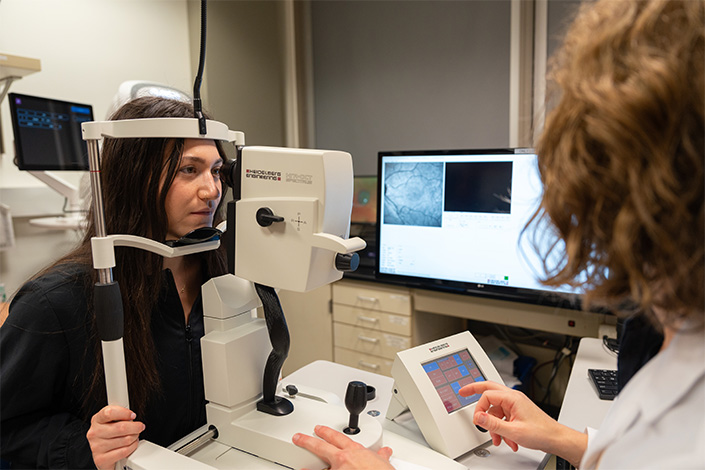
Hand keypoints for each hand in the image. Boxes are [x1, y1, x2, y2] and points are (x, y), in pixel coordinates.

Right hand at [86, 405, 144, 469]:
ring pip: (125, 440)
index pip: (109, 412)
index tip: (133, 415)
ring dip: (135, 437)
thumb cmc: (109, 435)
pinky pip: (124, 451)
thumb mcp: (111, 421)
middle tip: (140, 427)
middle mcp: (94, 433)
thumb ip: (120, 416)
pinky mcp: (101, 459)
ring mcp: (96, 447)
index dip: (124, 413)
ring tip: (134, 436)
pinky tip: (131, 445)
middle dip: (136, 427)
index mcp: (97, 420)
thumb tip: (132, 416)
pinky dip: (132, 447)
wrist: (103, 455)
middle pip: (121, 427)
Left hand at [292, 425, 393, 469]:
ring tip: (300, 468)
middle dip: (307, 441)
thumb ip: (380, 456)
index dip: (326, 432)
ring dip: (309, 468)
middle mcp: (343, 459)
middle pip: (320, 447)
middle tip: (298, 437)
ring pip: (320, 468)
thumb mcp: (384, 462)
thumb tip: (384, 453)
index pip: (337, 437)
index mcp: (355, 451)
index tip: (319, 429)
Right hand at [459, 381, 585, 466]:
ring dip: (494, 425)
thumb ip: (493, 423)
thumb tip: (478, 417)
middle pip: (489, 390)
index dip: (479, 407)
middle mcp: (513, 398)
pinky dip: (502, 429)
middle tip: (463, 391)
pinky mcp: (518, 413)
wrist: (556, 439)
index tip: (478, 420)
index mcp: (512, 398)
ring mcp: (516, 405)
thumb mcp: (513, 430)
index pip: (487, 395)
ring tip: (497, 439)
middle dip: (475, 392)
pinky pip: (504, 417)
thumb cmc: (541, 432)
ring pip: (496, 409)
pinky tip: (507, 441)